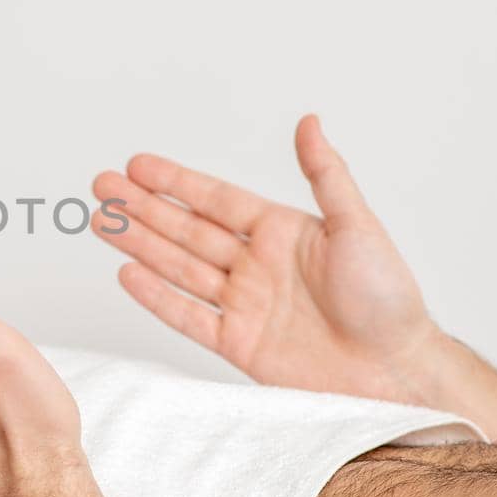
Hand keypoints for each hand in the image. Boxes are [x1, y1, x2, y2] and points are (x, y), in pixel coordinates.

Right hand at [92, 115, 444, 404]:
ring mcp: (245, 305)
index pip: (216, 200)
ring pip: (180, 268)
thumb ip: (326, 175)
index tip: (138, 165)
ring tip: (102, 222)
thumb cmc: (389, 300)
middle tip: (103, 185)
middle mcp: (258, 266)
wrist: (394, 373)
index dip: (175, 182)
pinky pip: (188, 316)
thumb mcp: (358, 226)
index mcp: (283, 233)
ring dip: (140, 244)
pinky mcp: (239, 344)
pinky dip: (157, 297)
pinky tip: (128, 274)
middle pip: (187, 230)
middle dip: (143, 208)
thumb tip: (310, 123)